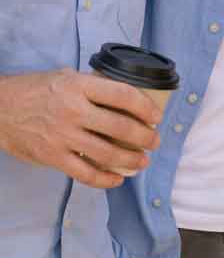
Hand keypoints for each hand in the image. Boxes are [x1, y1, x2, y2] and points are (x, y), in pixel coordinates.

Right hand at [0, 70, 161, 188]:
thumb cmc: (34, 90)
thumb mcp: (65, 77)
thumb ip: (91, 86)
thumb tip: (122, 98)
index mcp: (79, 86)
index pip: (122, 95)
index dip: (145, 107)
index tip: (156, 116)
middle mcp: (73, 110)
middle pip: (120, 126)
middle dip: (144, 137)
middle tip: (154, 141)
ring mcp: (63, 136)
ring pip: (107, 153)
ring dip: (131, 159)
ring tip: (142, 161)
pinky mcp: (53, 157)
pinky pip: (85, 173)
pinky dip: (105, 180)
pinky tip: (116, 179)